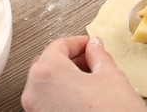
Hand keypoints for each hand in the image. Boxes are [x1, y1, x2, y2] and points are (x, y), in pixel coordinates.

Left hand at [21, 36, 146, 111]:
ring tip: (91, 77)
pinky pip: (49, 100)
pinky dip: (64, 91)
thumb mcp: (111, 75)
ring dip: (67, 75)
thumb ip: (98, 54)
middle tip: (91, 57)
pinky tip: (84, 94)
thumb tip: (94, 46)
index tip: (89, 43)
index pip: (58, 46)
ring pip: (48, 83)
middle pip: (48, 63)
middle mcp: (35, 93)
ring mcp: (37, 111)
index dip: (77, 42)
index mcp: (48, 72)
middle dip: (71, 58)